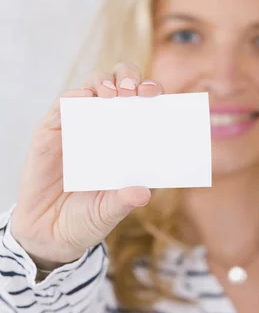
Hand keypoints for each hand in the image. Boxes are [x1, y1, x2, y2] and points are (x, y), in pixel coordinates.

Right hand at [11, 63, 162, 268]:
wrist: (48, 235)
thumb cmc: (86, 219)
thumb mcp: (107, 213)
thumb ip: (123, 202)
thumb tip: (144, 193)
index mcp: (127, 141)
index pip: (144, 105)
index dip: (152, 93)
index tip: (156, 94)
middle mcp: (105, 127)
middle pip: (120, 84)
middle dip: (129, 78)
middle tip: (133, 91)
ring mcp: (79, 126)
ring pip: (93, 86)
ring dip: (104, 83)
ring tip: (112, 95)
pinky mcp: (51, 131)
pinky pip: (63, 105)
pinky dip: (74, 98)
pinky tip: (83, 99)